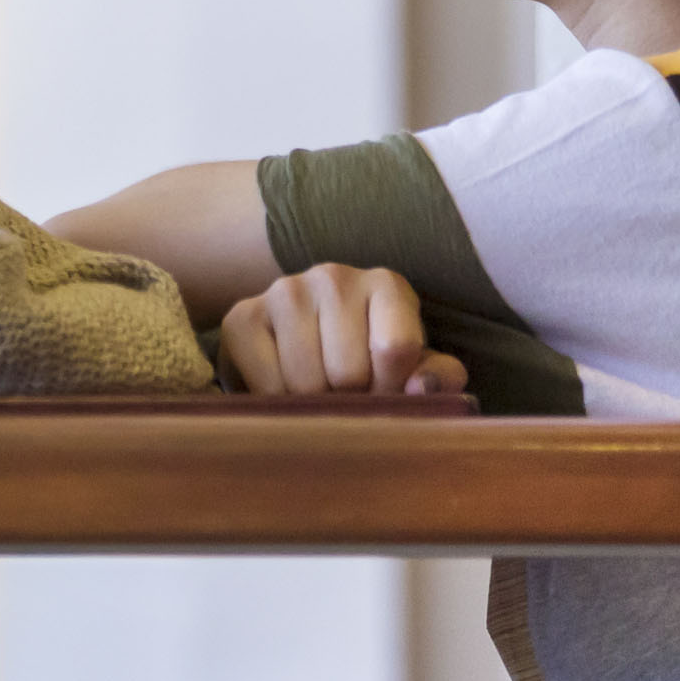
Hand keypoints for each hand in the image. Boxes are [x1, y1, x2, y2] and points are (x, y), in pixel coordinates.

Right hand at [218, 262, 470, 397]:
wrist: (301, 346)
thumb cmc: (368, 360)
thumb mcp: (413, 368)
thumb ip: (437, 378)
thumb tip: (422, 388)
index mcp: (386, 284)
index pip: (396, 348)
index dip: (392, 388)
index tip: (383, 392)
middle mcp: (333, 275)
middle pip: (349, 372)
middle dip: (350, 401)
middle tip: (346, 397)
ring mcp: (283, 291)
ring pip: (307, 382)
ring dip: (314, 404)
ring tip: (317, 392)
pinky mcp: (242, 316)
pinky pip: (268, 385)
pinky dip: (279, 403)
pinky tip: (285, 388)